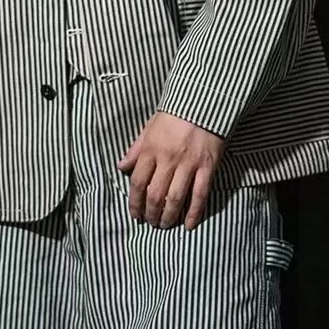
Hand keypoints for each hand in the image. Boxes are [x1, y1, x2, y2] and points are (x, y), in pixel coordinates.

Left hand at [118, 113, 224, 229]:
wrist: (205, 103)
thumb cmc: (174, 115)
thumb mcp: (149, 128)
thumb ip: (136, 149)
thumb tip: (121, 166)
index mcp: (151, 150)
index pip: (138, 182)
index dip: (134, 202)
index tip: (135, 214)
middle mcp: (168, 160)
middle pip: (155, 195)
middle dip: (151, 214)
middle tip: (151, 223)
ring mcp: (189, 165)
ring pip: (175, 198)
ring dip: (169, 216)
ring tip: (165, 225)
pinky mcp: (207, 167)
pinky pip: (200, 194)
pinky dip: (194, 212)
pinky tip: (190, 225)